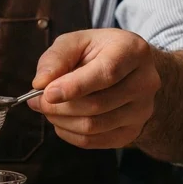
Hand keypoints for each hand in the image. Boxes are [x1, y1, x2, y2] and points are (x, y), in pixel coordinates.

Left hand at [27, 29, 160, 148]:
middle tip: (37, 101)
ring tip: (48, 109)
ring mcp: (142, 110)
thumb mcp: (77, 42)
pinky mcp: (132, 132)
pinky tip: (62, 120)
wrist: (128, 71)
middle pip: (97, 104)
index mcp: (133, 51)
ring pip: (93, 126)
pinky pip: (94, 141)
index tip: (47, 94)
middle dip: (59, 106)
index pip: (106, 73)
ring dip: (61, 121)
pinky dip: (69, 134)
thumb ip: (57, 58)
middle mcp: (145, 82)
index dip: (74, 87)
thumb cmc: (98, 53)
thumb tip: (41, 83)